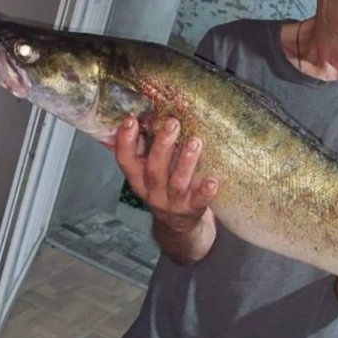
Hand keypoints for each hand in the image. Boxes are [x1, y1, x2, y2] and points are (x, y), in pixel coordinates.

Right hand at [115, 116, 217, 231]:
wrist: (177, 225)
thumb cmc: (164, 188)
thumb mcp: (149, 171)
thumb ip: (147, 149)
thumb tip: (146, 112)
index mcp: (138, 179)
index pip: (125, 160)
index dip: (125, 141)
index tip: (131, 119)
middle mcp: (152, 192)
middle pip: (154, 169)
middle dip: (162, 145)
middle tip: (173, 122)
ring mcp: (172, 203)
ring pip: (177, 183)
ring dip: (185, 161)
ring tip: (195, 142)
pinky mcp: (191, 210)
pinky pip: (198, 202)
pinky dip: (205, 192)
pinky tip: (213, 180)